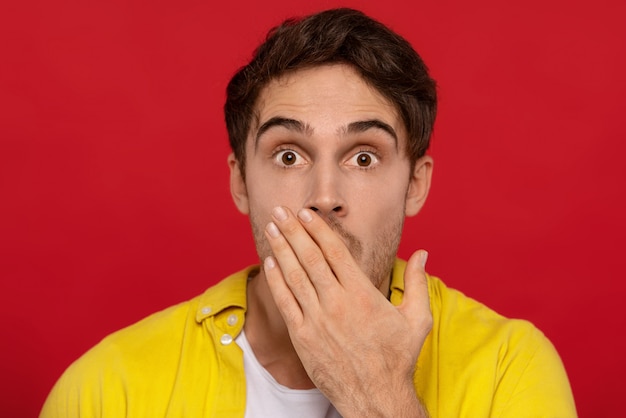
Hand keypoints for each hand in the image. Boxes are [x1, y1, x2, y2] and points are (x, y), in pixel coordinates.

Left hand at [263, 206, 431, 416]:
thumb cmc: (398, 358)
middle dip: (292, 230)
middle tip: (280, 210)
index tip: (305, 213)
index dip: (318, 229)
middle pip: (310, 258)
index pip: (335, 252)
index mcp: (363, 295)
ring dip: (280, 249)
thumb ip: (417, 282)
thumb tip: (423, 253)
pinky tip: (269, 262)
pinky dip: (276, 281)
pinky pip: (285, 303)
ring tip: (270, 227)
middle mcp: (337, 303)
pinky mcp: (303, 338)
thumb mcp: (417, 319)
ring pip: (294, 276)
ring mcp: (317, 320)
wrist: (376, 397)